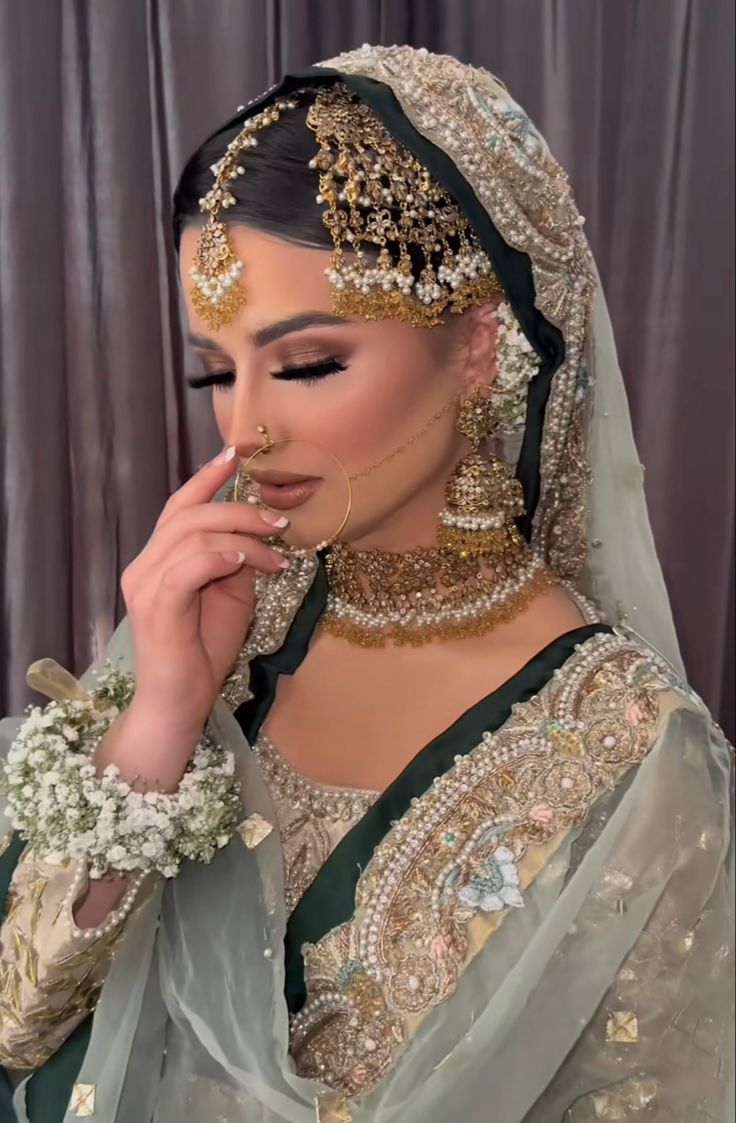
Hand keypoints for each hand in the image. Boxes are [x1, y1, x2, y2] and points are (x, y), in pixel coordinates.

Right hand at [119, 445, 287, 731]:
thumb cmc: (203, 651)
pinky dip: (220, 557)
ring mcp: (147, 585)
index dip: (206, 477)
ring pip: (193, 535)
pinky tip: (245, 563)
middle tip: (279, 522)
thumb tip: (257, 538)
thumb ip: (236, 563)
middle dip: (239, 509)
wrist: (179, 702)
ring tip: (275, 558)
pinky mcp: (157, 607)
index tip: (236, 454)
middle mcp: (145, 566)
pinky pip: (188, 566)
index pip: (179, 506)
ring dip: (243, 539)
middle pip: (189, 514)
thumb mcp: (230, 597)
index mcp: (159, 559)